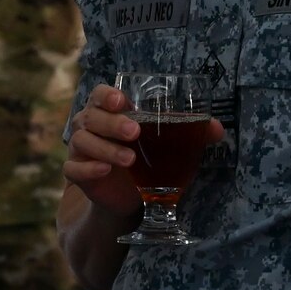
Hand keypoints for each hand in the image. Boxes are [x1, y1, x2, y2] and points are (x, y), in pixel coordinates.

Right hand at [63, 84, 225, 219]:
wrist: (129, 195)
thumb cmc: (147, 157)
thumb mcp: (168, 144)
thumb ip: (190, 132)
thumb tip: (217, 128)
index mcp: (108, 110)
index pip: (99, 94)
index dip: (107, 95)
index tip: (122, 101)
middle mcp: (90, 125)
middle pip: (91, 116)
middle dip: (112, 123)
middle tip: (134, 133)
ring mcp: (80, 149)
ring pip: (83, 141)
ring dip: (105, 148)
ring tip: (129, 160)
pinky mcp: (77, 173)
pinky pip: (73, 169)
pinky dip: (87, 169)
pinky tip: (103, 171)